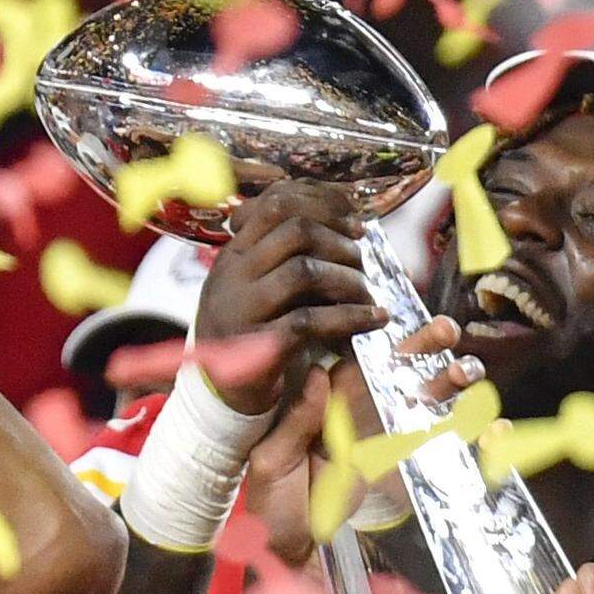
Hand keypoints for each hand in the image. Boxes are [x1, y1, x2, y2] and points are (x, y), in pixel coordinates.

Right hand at [196, 182, 386, 415]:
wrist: (220, 389)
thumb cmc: (251, 328)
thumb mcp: (259, 282)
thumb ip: (285, 254)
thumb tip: (344, 223)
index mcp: (235, 252)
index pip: (276, 204)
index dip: (324, 206)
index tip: (356, 224)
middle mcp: (233, 274)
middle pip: (294, 231)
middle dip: (339, 240)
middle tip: (361, 259)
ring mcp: (243, 309)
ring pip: (303, 271)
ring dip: (347, 278)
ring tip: (366, 291)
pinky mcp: (259, 345)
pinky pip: (310, 322)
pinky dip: (350, 317)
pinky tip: (374, 319)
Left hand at [245, 316, 483, 562]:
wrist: (295, 552)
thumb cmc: (275, 504)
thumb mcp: (274, 461)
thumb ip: (298, 421)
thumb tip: (319, 373)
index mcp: (329, 401)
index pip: (359, 354)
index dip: (382, 331)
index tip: (402, 314)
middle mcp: (366, 410)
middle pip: (403, 367)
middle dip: (428, 345)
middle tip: (446, 331)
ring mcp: (391, 436)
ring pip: (430, 397)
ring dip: (454, 380)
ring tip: (469, 372)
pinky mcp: (411, 466)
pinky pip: (446, 444)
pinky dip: (476, 435)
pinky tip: (495, 430)